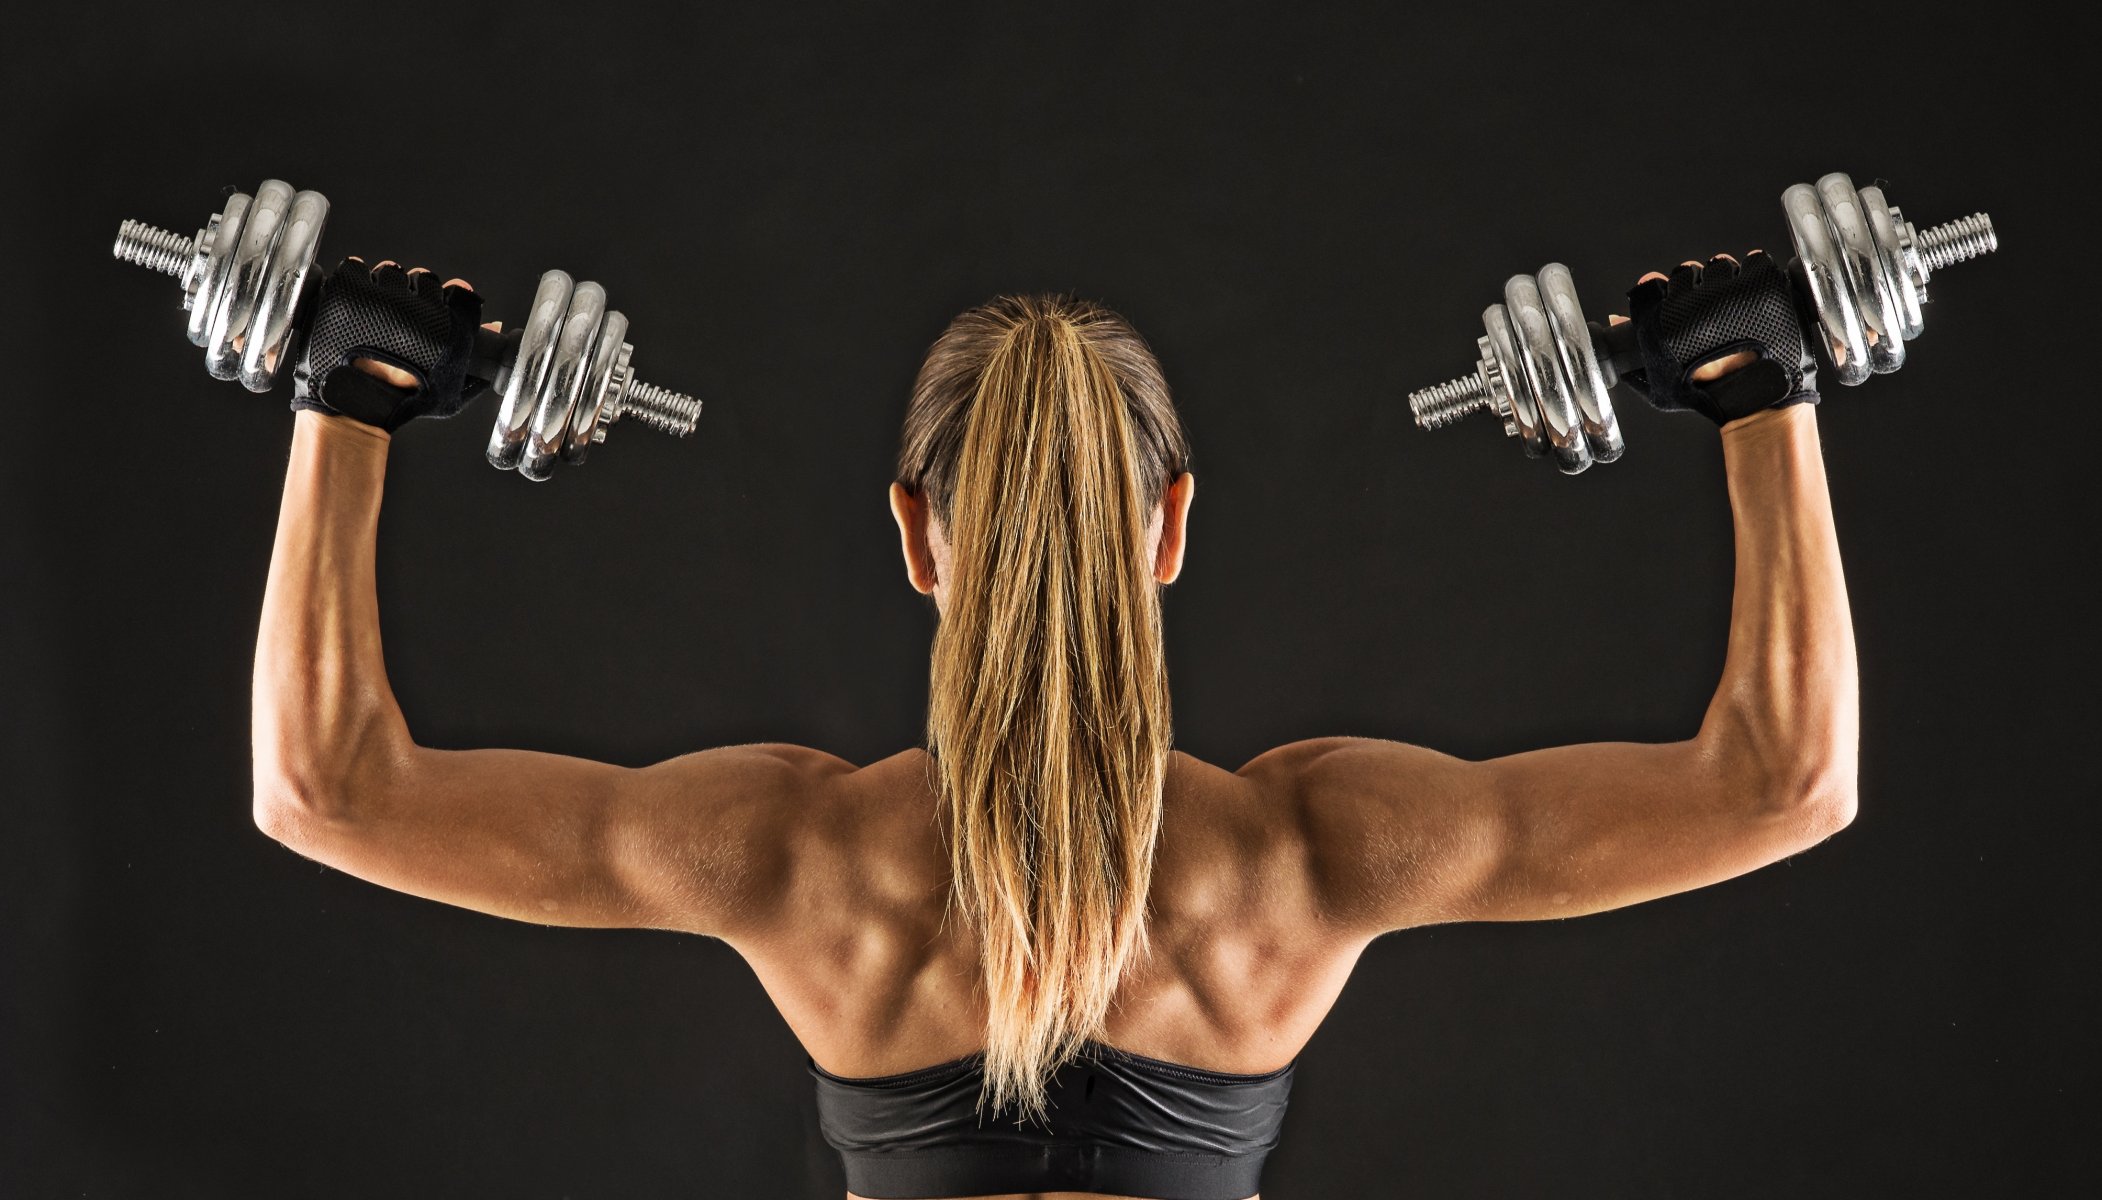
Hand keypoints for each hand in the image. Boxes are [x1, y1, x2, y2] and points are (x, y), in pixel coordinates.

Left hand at [290, 256, 501, 432]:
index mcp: (444, 330)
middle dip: (415, 290)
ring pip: (390, 270)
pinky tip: (358, 299)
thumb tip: (495, 325)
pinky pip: (356, 268)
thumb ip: (479, 364)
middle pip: (423, 277)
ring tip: (378, 308)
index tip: (439, 299)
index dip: (449, 293)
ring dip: (385, 284)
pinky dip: (356, 277)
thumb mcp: (451, 390)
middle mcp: (416, 311)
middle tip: (403, 310)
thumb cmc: (405, 401)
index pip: (456, 291)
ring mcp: (381, 301)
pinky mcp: (350, 295)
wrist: (360, 405)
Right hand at [1607, 256, 1754, 381]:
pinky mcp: (1761, 288)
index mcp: (1667, 325)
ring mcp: (1731, 295)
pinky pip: (1754, 262)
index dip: (1661, 285)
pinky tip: (1752, 293)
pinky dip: (1754, 271)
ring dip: (1724, 277)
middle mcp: (1695, 305)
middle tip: (1707, 303)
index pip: (1654, 284)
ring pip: (1720, 264)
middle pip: (1687, 270)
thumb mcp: (1660, 382)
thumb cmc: (1705, 393)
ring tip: (1731, 301)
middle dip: (1694, 283)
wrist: (1749, 397)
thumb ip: (1633, 355)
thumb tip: (1617, 318)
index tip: (1672, 292)